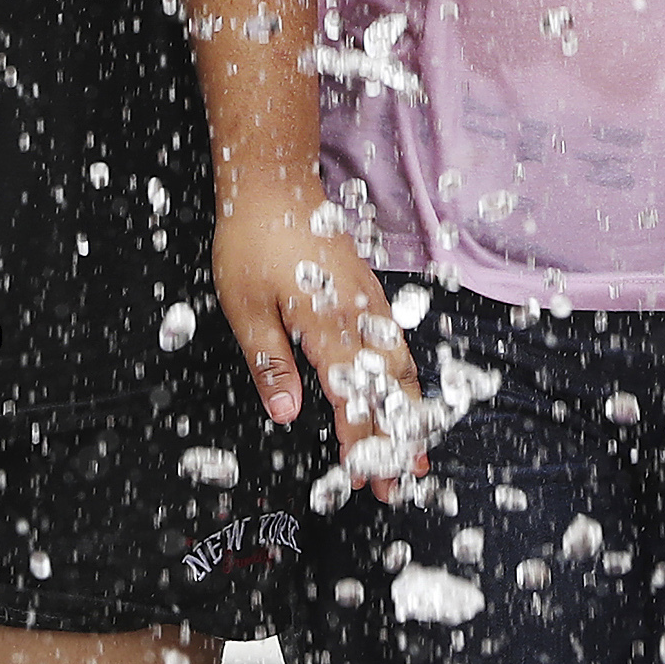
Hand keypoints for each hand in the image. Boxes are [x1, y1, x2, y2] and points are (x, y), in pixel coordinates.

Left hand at [218, 183, 416, 487]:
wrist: (276, 183)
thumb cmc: (252, 242)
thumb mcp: (246, 306)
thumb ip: (271, 362)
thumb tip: (287, 414)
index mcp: (327, 324)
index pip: (350, 396)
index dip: (359, 441)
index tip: (365, 479)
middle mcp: (359, 315)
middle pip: (390, 387)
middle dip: (398, 437)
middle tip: (405, 480)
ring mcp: (370, 302)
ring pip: (401, 366)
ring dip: (410, 413)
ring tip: (418, 450)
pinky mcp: (370, 292)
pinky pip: (397, 344)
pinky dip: (406, 380)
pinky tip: (405, 397)